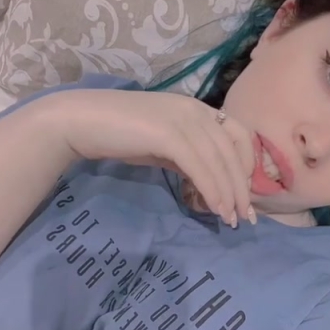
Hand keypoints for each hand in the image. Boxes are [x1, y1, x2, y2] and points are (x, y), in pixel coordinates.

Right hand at [60, 89, 256, 225]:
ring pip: (219, 160)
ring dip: (229, 194)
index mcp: (197, 109)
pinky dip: (212, 189)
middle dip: (242, 187)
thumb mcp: (163, 145)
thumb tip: (207, 181)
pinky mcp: (169, 133)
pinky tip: (215, 209)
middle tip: (245, 217)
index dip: (247, 164)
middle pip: (233, 151)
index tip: (245, 193)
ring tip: (230, 220)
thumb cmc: (119, 134)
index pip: (238, 135)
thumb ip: (187, 157)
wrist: (82, 122)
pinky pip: (200, 166)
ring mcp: (183, 119)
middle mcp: (196, 110)